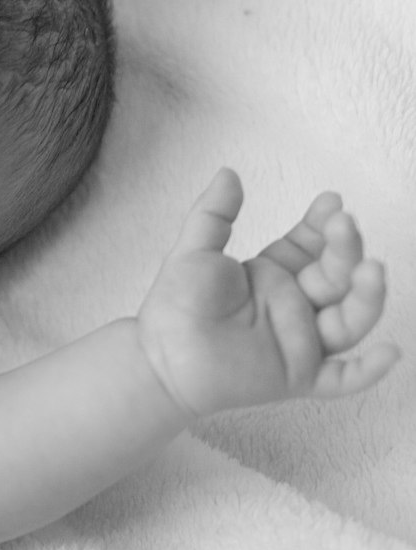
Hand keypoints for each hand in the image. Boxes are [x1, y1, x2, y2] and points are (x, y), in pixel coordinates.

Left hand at [136, 168, 398, 417]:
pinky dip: (369, 370)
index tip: (331, 202)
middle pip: (337, 276)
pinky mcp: (298, 376)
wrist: (158, 357)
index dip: (325, 225)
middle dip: (345, 249)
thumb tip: (228, 172)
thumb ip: (213, 214)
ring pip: (350, 320)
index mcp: (273, 276)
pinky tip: (390, 353)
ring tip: (372, 269)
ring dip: (368, 296)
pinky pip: (342, 378)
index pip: (313, 247)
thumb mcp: (193, 252)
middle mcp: (294, 307)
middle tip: (342, 225)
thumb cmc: (174, 306)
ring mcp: (300, 341)